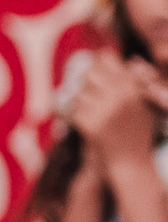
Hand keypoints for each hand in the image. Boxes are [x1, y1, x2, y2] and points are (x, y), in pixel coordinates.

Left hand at [68, 51, 161, 176]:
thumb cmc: (141, 131)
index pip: (108, 60)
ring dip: (83, 99)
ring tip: (96, 110)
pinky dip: (78, 115)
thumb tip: (131, 60)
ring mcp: (101, 110)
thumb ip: (140, 82)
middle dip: (89, 79)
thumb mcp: (147, 105)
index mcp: (133, 88)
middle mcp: (117, 96)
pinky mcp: (87, 123)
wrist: (132, 162)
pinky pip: (73, 110)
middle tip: (93, 87)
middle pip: (89, 73)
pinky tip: (90, 123)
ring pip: (79, 92)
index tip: (98, 61)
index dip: (101, 59)